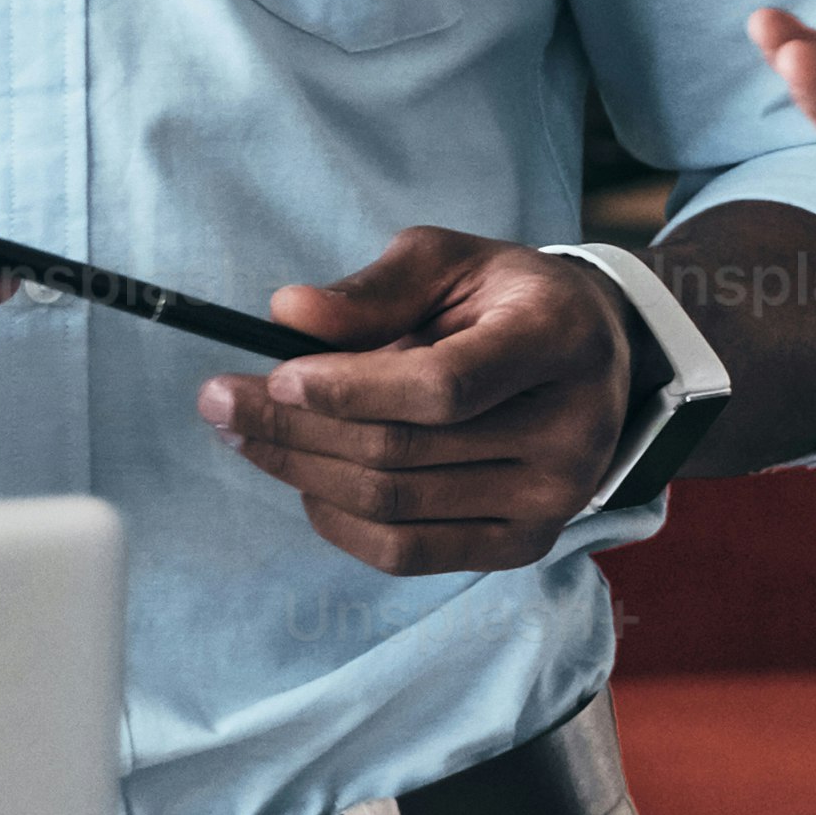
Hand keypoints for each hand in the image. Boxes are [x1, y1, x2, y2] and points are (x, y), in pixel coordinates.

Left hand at [200, 227, 635, 575]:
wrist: (596, 360)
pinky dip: (338, 521)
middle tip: (219, 401)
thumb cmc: (509, 302)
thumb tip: (288, 314)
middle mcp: (571, 432)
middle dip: (292, 429)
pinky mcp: (525, 543)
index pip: (442, 386)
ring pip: (392, 505)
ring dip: (299, 472)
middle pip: (402, 452)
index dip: (349, 389)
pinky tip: (305, 481)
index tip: (275, 375)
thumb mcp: (452, 262)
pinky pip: (406, 552)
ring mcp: (553, 500)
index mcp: (557, 341)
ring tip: (244, 436)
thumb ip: (375, 288)